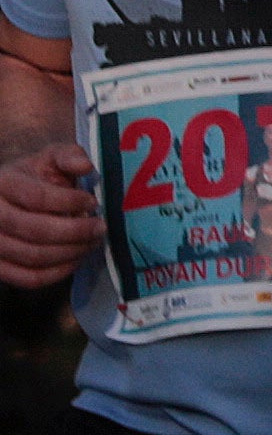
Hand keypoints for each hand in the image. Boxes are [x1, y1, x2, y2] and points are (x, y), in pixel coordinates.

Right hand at [0, 140, 86, 288]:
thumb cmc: (32, 179)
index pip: (36, 197)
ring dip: (70, 252)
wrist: (6, 201)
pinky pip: (28, 278)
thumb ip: (68, 156)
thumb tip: (85, 165)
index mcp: (1, 184)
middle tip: (99, 228)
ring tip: (91, 242)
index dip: (70, 201)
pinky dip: (58, 272)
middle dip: (76, 231)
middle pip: (35, 230)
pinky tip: (75, 259)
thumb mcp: (48, 160)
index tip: (93, 202)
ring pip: (33, 256)